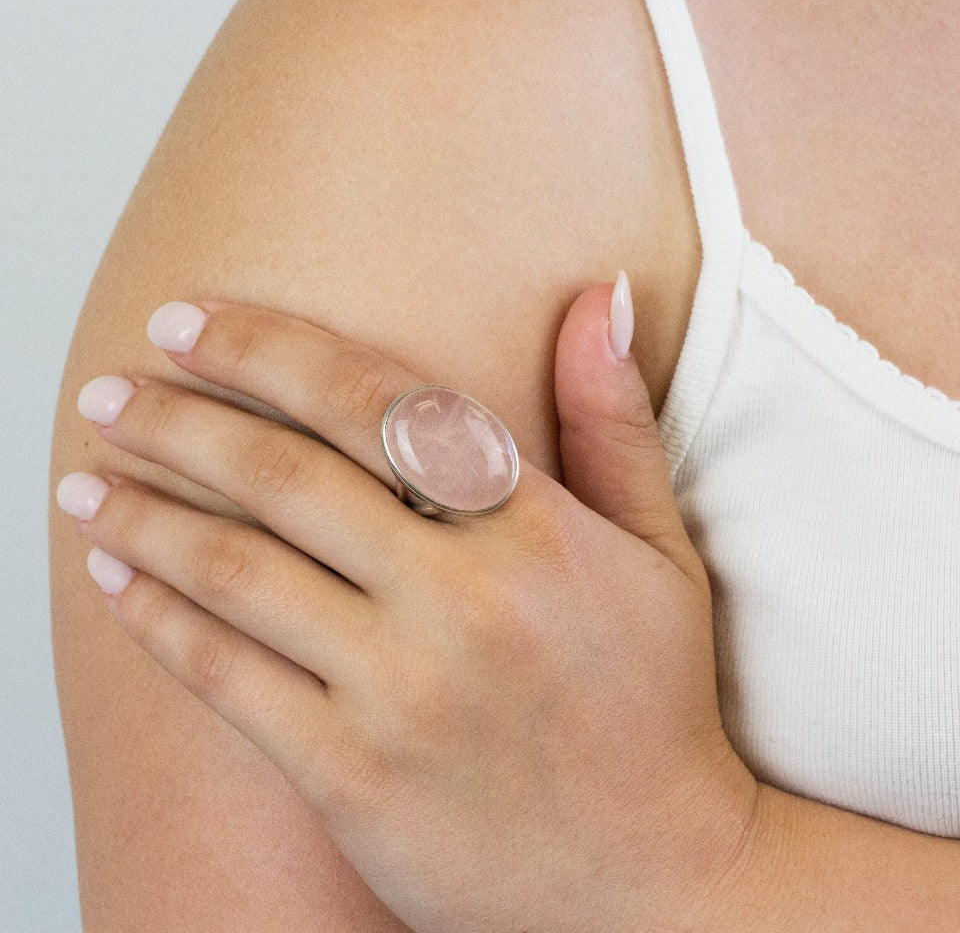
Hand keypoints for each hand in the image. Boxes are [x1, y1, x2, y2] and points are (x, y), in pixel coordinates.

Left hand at [55, 282, 759, 932]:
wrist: (656, 881)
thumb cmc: (654, 703)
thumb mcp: (661, 551)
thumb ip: (614, 419)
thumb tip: (597, 295)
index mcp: (537, 534)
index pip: (379, 406)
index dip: (270, 350)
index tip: (192, 320)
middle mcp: (463, 604)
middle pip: (287, 477)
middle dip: (180, 419)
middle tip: (112, 393)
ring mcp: (402, 695)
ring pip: (240, 572)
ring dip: (146, 514)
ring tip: (87, 481)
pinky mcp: (354, 779)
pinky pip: (230, 680)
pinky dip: (160, 621)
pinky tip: (120, 580)